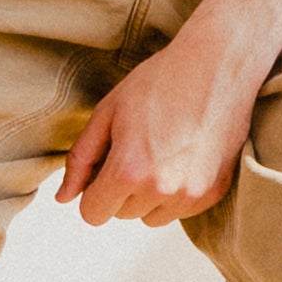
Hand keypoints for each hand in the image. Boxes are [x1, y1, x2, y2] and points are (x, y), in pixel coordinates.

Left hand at [57, 27, 269, 227]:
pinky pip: (179, 211)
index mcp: (128, 170)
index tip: (104, 166)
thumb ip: (81, 160)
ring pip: (151, 216)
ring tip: (160, 153)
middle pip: (121, 214)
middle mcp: (162, 190)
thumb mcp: (107, 113)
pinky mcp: (214, 192)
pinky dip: (175, 193)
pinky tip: (182, 156)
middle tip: (136, 148)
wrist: (217, 65)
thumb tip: (64, 198)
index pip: (92, 214)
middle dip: (120, 189)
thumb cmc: (158, 82)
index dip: (92, 190)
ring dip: (148, 195)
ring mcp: (192, 194)